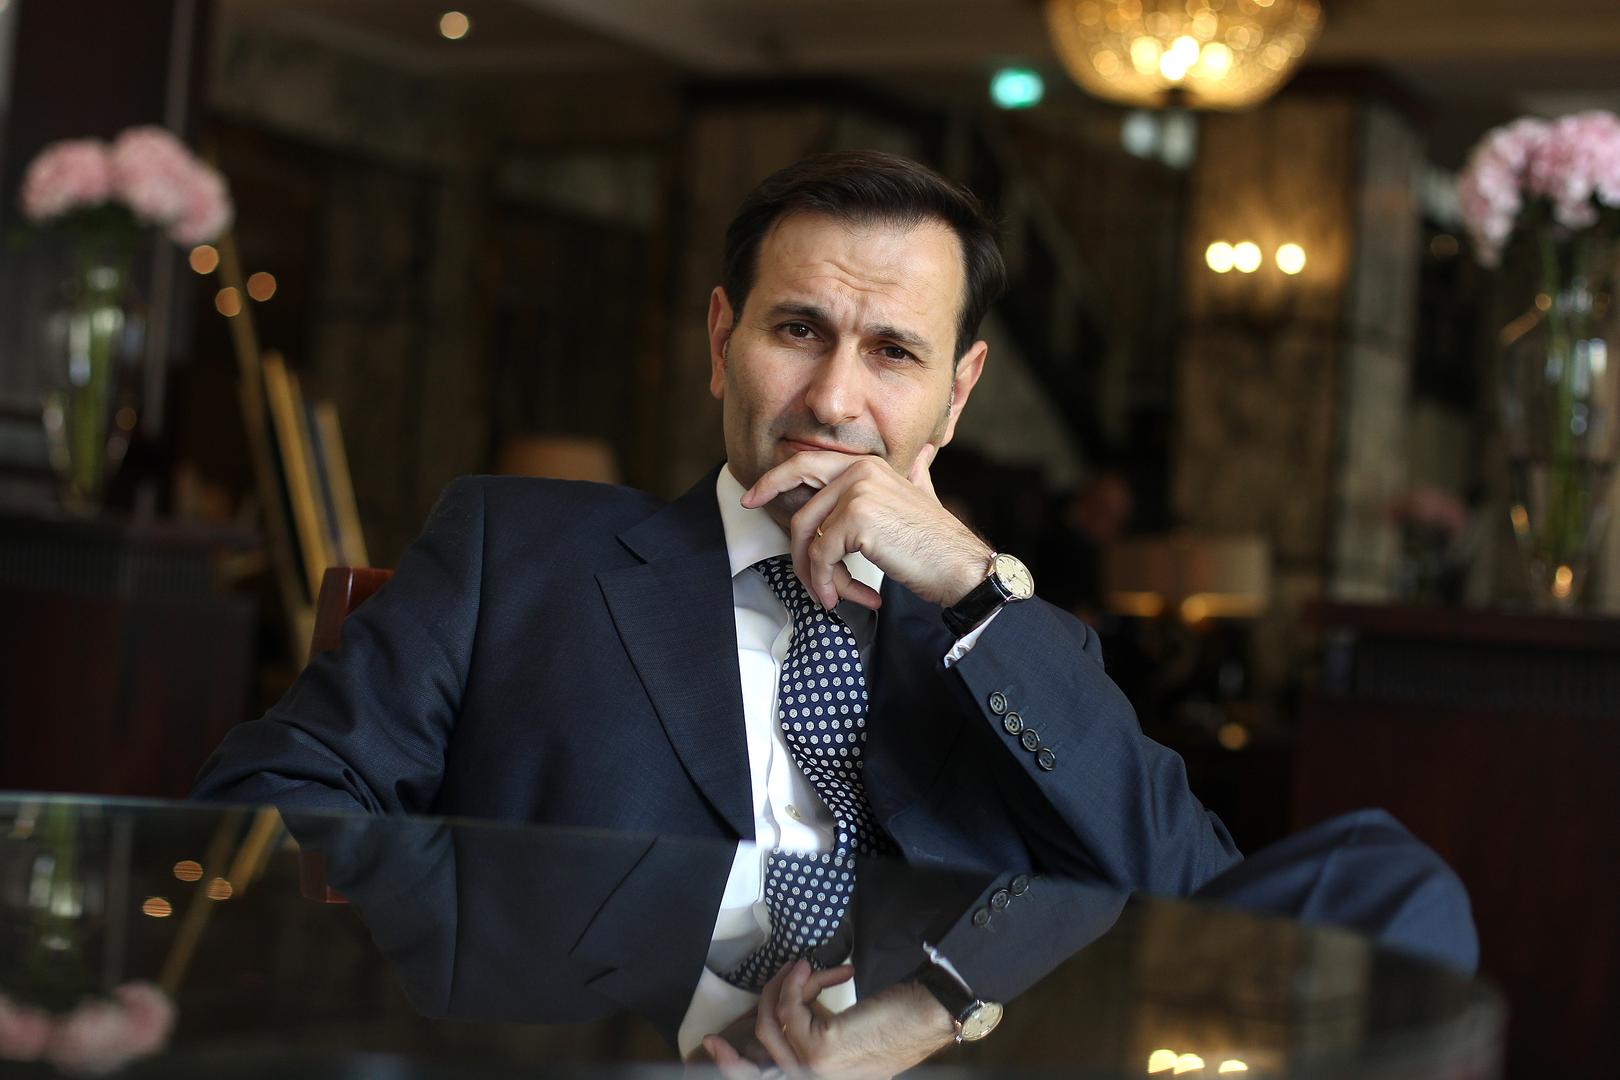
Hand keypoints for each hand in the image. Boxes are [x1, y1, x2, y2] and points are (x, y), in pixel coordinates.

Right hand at [695, 959, 954, 1078]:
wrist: (926, 1018)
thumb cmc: (894, 1023)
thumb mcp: (844, 1033)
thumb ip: (813, 1031)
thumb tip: (786, 1004)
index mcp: (816, 1079)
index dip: (732, 1066)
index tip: (710, 1044)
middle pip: (762, 1045)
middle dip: (762, 1003)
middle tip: (780, 974)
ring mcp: (814, 1072)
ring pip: (772, 1020)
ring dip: (785, 985)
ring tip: (805, 967)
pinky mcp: (820, 1051)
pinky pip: (789, 1008)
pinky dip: (794, 983)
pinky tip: (810, 969)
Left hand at [742, 447, 991, 610]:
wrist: (961, 567)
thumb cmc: (937, 542)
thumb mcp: (921, 497)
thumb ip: (913, 474)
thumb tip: (923, 453)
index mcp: (867, 464)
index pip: (806, 465)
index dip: (773, 481)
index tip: (751, 498)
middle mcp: (859, 471)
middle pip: (801, 511)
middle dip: (794, 550)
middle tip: (798, 578)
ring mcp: (856, 492)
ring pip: (809, 540)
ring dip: (818, 578)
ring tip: (837, 598)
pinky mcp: (855, 519)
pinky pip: (822, 557)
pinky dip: (829, 584)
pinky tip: (849, 599)